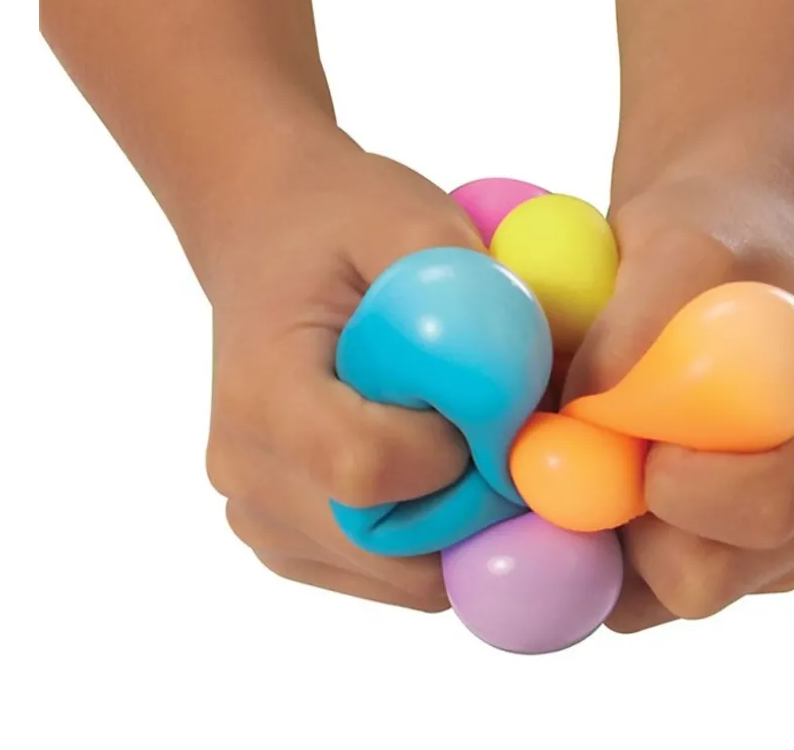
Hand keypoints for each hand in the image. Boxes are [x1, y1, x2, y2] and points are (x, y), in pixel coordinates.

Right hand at [203, 134, 483, 611]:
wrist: (267, 231)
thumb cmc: (340, 218)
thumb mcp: (415, 222)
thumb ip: (478, 306)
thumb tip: (549, 409)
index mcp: (261, 393)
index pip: (367, 471)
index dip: (457, 451)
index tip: (492, 400)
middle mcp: (244, 471)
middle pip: (390, 547)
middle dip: (476, 505)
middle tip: (506, 432)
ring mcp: (255, 513)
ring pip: (396, 575)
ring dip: (459, 526)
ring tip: (466, 436)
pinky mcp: (280, 534)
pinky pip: (380, 571)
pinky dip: (430, 535)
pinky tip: (439, 461)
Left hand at [562, 170, 793, 631]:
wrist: (709, 255)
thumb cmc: (711, 243)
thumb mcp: (679, 247)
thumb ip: (640, 324)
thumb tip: (585, 413)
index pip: (763, 514)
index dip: (672, 484)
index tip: (621, 420)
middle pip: (702, 581)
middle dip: (623, 519)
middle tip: (585, 438)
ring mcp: (766, 549)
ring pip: (655, 594)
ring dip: (600, 529)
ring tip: (592, 434)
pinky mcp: (705, 559)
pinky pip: (632, 592)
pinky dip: (592, 545)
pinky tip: (585, 469)